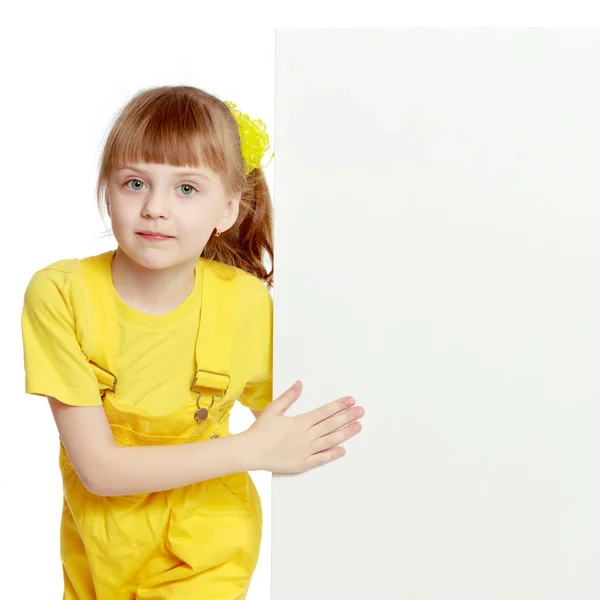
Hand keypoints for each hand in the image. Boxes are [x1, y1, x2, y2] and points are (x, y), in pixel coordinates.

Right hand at [243, 381, 364, 473]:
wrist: (251, 451)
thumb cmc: (260, 431)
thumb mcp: (274, 409)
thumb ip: (289, 397)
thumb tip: (300, 384)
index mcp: (300, 422)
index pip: (325, 411)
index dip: (339, 405)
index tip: (351, 400)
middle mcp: (306, 435)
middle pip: (331, 424)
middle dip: (348, 416)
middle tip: (361, 411)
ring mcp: (305, 450)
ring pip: (330, 440)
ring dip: (345, 433)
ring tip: (358, 427)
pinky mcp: (302, 464)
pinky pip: (321, 459)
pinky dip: (332, 454)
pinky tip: (343, 450)